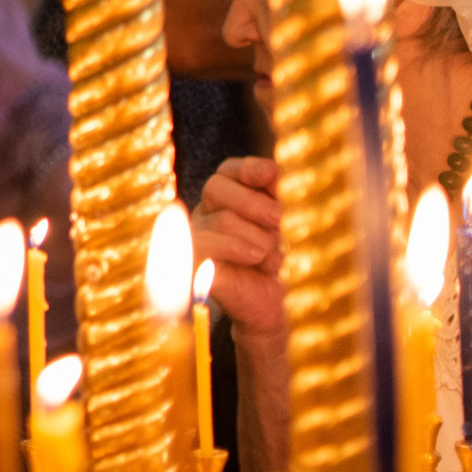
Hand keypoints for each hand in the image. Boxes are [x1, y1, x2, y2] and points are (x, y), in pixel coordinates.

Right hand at [193, 156, 284, 336]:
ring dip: (258, 239)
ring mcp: (194, 237)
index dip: (248, 168)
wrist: (268, 303)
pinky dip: (237, 248)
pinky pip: (205, 243)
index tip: (271, 175)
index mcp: (225, 199)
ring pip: (222, 219)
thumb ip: (275, 195)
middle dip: (254, 203)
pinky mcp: (191, 262)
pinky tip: (256, 259)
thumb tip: (272, 169)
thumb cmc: (273, 260)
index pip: (228, 171)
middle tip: (279, 220)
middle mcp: (204, 213)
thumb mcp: (279, 224)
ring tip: (270, 259)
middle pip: (216, 187)